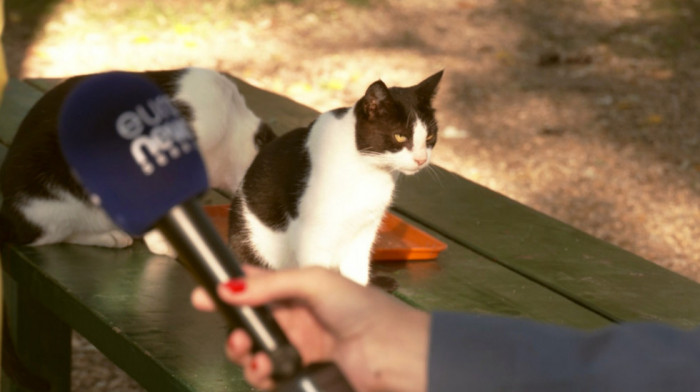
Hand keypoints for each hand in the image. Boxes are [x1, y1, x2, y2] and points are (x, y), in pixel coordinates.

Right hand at [191, 266, 428, 391]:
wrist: (395, 354)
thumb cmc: (364, 310)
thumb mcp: (316, 283)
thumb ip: (271, 286)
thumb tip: (229, 289)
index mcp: (300, 290)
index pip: (256, 285)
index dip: (229, 288)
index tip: (203, 294)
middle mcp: (296, 318)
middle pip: (249, 323)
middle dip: (234, 329)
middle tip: (235, 333)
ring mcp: (299, 348)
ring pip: (255, 352)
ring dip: (245, 354)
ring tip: (252, 354)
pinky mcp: (303, 375)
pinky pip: (269, 376)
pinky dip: (260, 375)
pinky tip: (264, 370)